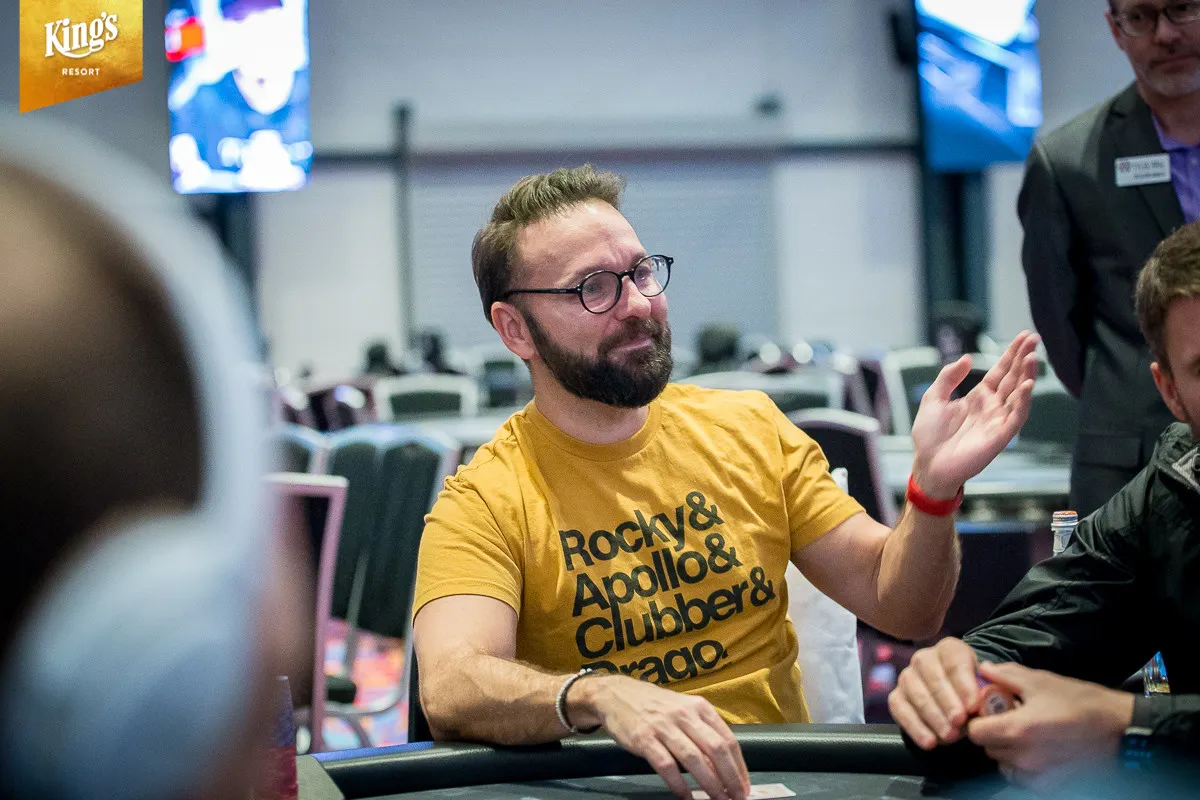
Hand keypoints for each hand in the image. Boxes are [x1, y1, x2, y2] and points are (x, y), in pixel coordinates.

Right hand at [571, 674, 749, 799]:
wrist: (615, 694)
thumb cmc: (655, 705)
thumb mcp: (683, 709)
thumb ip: (702, 730)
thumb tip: (724, 764)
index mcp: (699, 707)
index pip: (727, 739)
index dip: (739, 767)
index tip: (744, 786)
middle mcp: (684, 715)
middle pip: (716, 750)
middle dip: (730, 778)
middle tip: (736, 798)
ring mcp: (663, 726)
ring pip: (694, 759)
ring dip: (710, 784)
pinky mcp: (644, 739)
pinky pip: (666, 766)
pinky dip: (679, 784)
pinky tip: (687, 797)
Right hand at [888, 637, 981, 748]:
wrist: (960, 705)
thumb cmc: (976, 696)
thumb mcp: (988, 690)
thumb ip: (989, 694)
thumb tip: (988, 703)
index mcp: (950, 650)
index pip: (955, 661)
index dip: (964, 684)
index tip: (973, 706)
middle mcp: (924, 659)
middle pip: (933, 676)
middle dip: (947, 701)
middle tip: (960, 721)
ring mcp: (907, 677)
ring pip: (916, 693)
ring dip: (933, 716)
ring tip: (950, 736)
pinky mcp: (896, 697)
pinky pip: (900, 710)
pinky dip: (915, 727)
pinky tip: (930, 742)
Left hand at [910, 331, 1040, 498]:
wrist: (927, 464)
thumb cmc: (929, 435)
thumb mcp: (933, 398)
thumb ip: (948, 377)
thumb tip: (966, 358)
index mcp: (978, 397)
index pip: (1000, 371)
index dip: (1011, 354)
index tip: (1024, 336)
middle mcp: (992, 407)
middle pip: (1012, 378)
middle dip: (1024, 359)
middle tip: (1034, 339)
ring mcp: (998, 421)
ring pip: (1018, 394)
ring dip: (1027, 376)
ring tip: (1032, 357)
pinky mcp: (1000, 436)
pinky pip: (1016, 417)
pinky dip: (1023, 401)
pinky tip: (1028, 385)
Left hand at [966, 661, 1133, 791]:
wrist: (1121, 731)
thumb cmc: (1081, 702)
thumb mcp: (1041, 681)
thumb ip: (1006, 676)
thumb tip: (983, 670)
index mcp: (1017, 730)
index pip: (975, 733)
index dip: (977, 720)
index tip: (988, 712)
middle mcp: (1024, 757)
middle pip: (988, 749)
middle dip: (993, 733)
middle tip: (1009, 719)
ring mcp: (1038, 775)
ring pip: (1004, 765)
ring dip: (1007, 752)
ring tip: (1025, 736)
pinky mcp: (1051, 786)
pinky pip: (1023, 779)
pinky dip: (1023, 768)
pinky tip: (1037, 752)